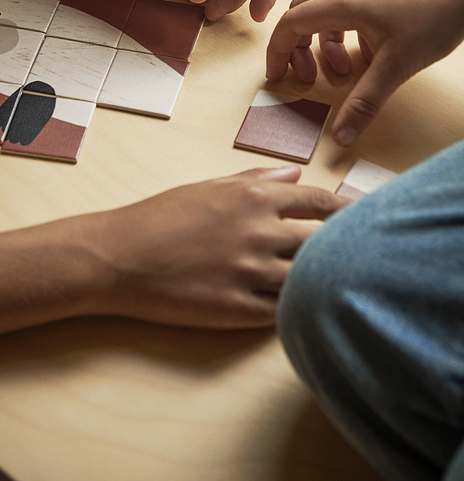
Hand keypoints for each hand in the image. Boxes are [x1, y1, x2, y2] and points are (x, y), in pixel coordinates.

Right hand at [89, 166, 346, 328]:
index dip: (347, 210)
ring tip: (339, 285)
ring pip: (309, 278)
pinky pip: (284, 312)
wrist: (119, 257)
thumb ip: (254, 179)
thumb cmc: (159, 217)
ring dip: (323, 279)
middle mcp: (259, 232)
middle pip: (323, 241)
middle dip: (346, 246)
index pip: (319, 202)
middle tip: (366, 254)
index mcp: (252, 198)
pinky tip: (303, 309)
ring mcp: (250, 272)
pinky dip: (297, 309)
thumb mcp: (206, 187)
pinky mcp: (237, 309)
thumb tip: (295, 174)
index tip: (365, 216)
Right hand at [266, 0, 463, 145]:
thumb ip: (365, 102)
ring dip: (322, 43)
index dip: (278, 51)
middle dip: (296, 47)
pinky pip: (345, 11)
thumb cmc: (434, 18)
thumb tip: (340, 135)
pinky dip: (344, 35)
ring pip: (323, 12)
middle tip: (305, 76)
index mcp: (342, 3)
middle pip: (301, 14)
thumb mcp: (396, 67)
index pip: (291, 23)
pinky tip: (367, 56)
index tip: (276, 75)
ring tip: (343, 72)